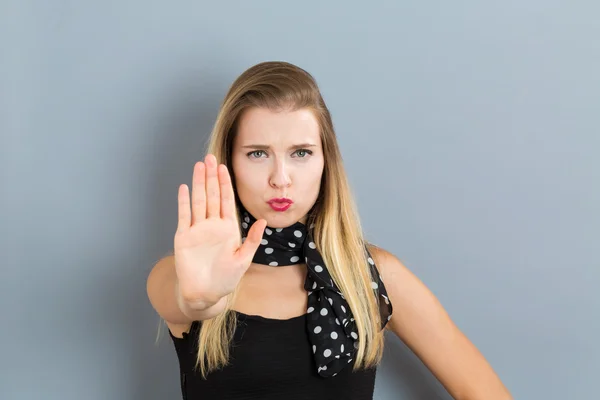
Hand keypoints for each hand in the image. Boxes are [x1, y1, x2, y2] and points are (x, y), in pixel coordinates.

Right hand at [174, 154, 266, 304]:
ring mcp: (197, 229)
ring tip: (198, 166)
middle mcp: (212, 225)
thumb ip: (252, 240)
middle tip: (210, 157)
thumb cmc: (225, 278)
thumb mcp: (243, 259)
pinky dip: (184, 202)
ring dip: (198, 183)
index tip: (224, 167)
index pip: (227, 200)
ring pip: (198, 201)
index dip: (225, 183)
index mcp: (228, 228)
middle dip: (211, 176)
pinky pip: (184, 216)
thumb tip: (263, 221)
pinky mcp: (184, 237)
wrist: (205, 293)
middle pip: (212, 195)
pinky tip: (184, 188)